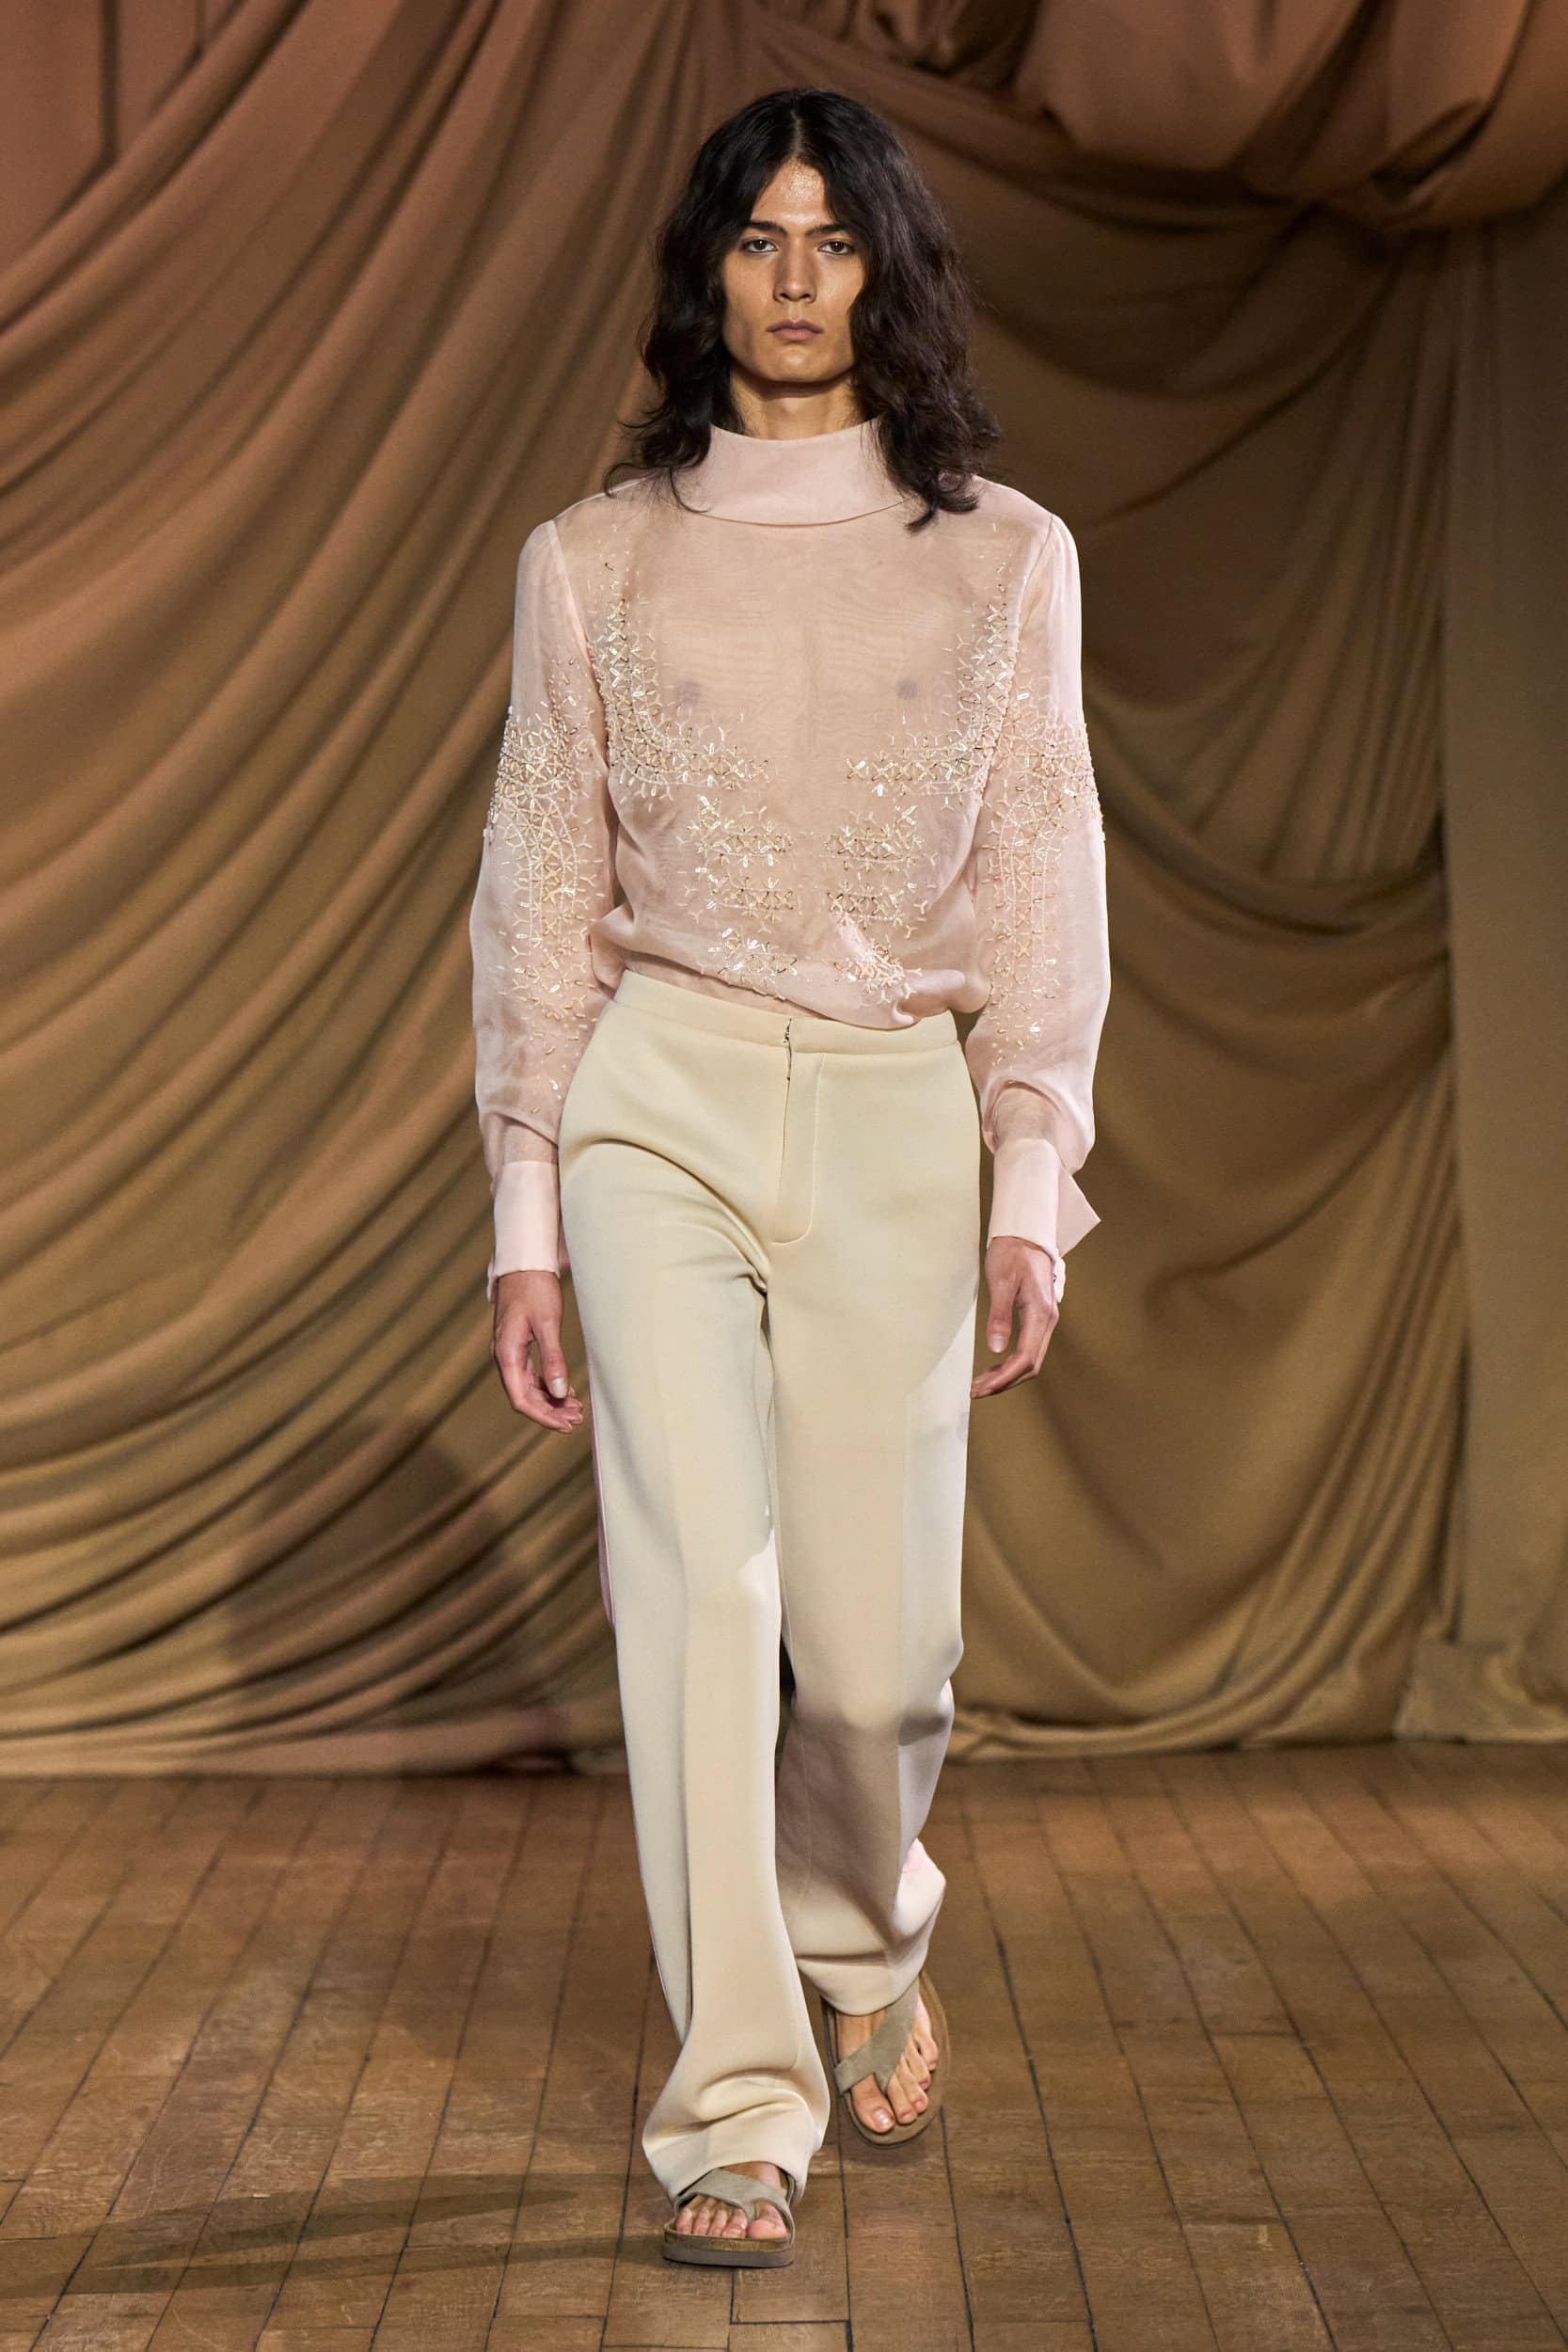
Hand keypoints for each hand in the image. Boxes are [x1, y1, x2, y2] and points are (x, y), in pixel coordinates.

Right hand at [492, 1269, 584, 1430]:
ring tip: (576, 1408)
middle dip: (550, 1411)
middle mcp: (503, 1357)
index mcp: (506, 1354)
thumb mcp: (548, 1324)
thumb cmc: (535, 1289)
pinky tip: (565, 1390)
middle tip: (577, 1419)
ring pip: (528, 1387)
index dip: (543, 1416)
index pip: (521, 1399)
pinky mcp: (517, 1346)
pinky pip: (530, 1375)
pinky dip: (547, 1386)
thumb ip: (553, 1359)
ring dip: (550, 1400)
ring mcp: (509, 1352)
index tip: (565, 1425)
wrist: (523, 1264)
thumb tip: (560, 1393)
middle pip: (524, 1397)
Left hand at [971, 1236, 1057, 1397]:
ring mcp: (1044, 1320)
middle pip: (1030, 1365)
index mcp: (1040, 1313)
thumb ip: (999, 1315)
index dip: (1003, 1378)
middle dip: (1003, 1382)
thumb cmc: (1012, 1253)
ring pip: (1030, 1360)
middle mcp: (1047, 1320)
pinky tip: (993, 1366)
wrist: (1025, 1234)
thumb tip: (996, 1348)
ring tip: (981, 1383)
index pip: (1025, 1357)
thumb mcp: (1001, 1281)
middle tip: (976, 1390)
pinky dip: (1010, 1363)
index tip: (981, 1388)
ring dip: (1006, 1375)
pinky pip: (1028, 1349)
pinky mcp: (1038, 1318)